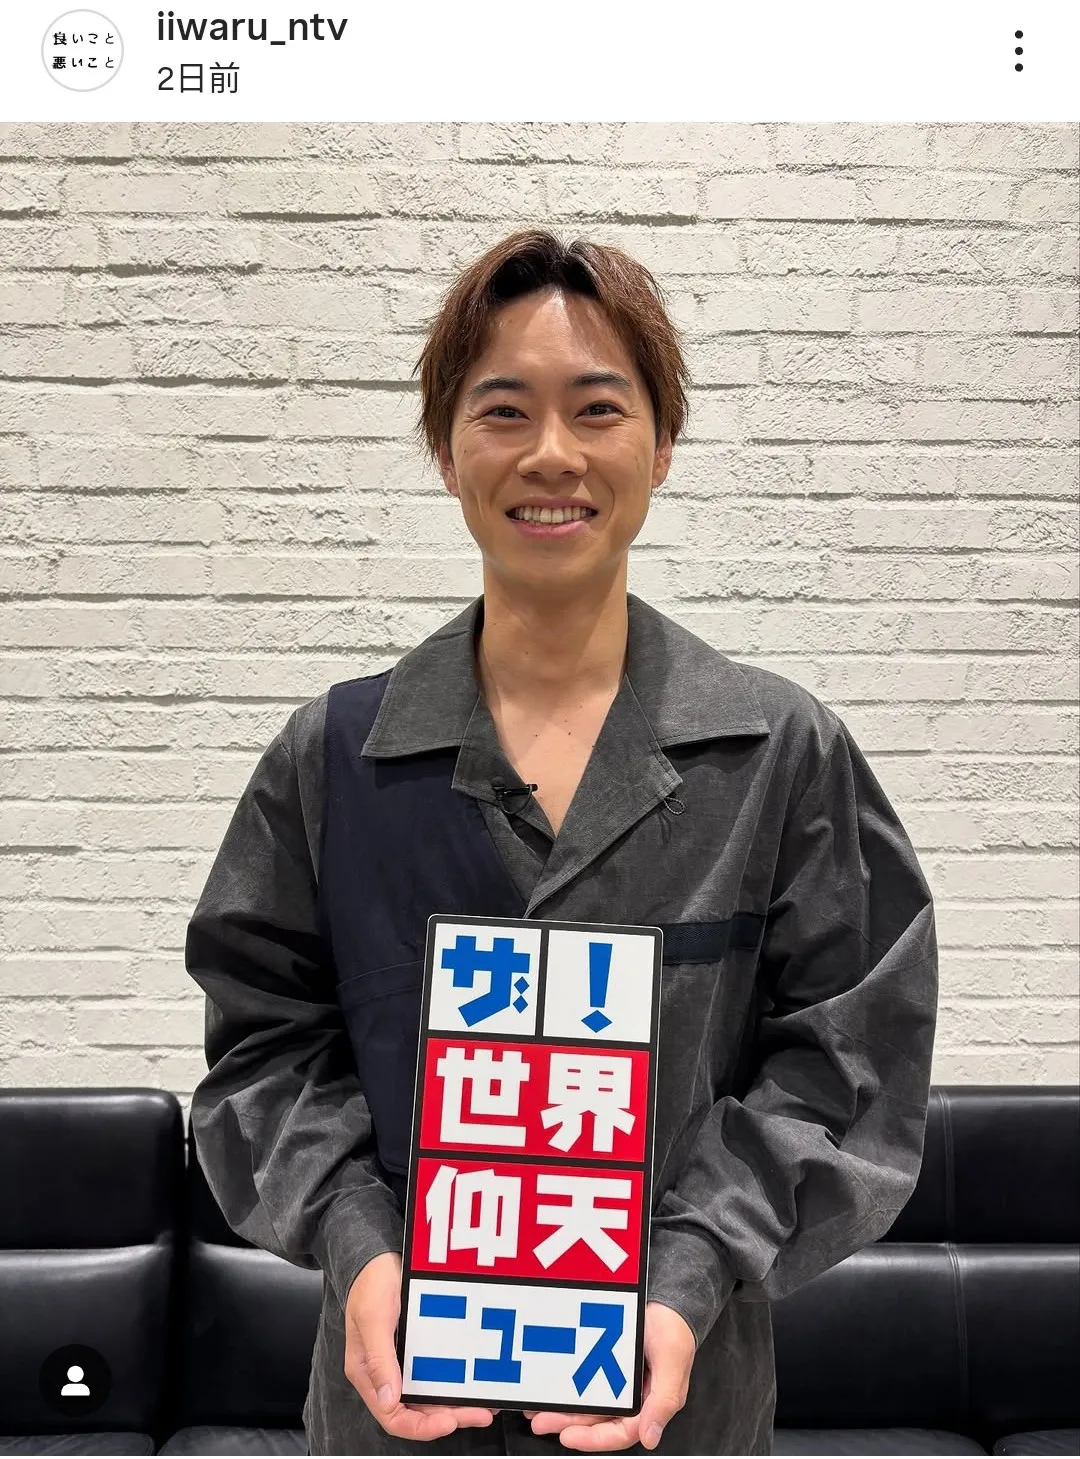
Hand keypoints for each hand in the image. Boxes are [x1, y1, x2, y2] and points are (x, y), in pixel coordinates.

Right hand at [343, 1251, 497, 1441]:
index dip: (422, 1428)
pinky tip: (476, 1382)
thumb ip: (379, 1359)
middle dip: (450, 1417)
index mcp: (369, 1373)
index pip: (393, 1416)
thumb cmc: (369, 1283)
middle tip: (479, 1413)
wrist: (378, 1256)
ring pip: (431, 1398)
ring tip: (485, 1405)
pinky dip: (456, 1384)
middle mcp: (386, 1374)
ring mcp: (403, 1363)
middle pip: (417, 1412)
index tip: (449, 1421)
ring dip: (457, 1405)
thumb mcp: (373, 1318)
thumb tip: (389, 1398)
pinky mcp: (417, 1351)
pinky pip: (438, 1375)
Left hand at [526, 1301, 694, 1450]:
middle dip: (567, 1424)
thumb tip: (650, 1438)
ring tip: (537, 1409)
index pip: (619, 1433)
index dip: (593, 1439)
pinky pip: (583, 1379)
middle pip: (596, 1420)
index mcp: (649, 1405)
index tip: (567, 1436)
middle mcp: (631, 1397)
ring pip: (586, 1403)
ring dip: (563, 1409)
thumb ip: (663, 1401)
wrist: (667, 1298)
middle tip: (541, 1422)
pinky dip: (567, 1385)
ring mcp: (616, 1381)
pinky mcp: (605, 1363)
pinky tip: (549, 1386)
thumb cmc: (675, 1330)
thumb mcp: (672, 1362)